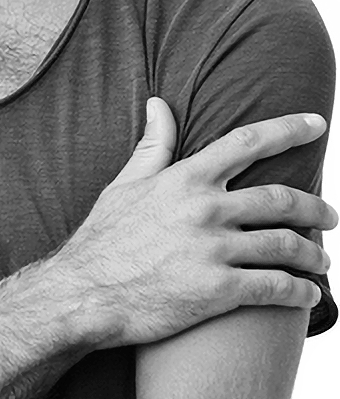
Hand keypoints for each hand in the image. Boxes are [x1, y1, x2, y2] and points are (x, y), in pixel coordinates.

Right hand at [54, 100, 334, 348]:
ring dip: (313, 253)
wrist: (83, 295)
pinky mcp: (218, 292)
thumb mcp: (124, 184)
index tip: (317, 125)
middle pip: (282, 200)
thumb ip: (153, 145)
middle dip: (317, 208)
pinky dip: (300, 292)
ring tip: (321, 259)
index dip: (288, 130)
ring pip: (286, 246)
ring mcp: (213, 251)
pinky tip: (308, 295)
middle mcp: (205, 209)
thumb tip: (158, 103)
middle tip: (331, 215)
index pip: (248, 142)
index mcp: (186, 178)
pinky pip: (275, 288)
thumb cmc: (102, 240)